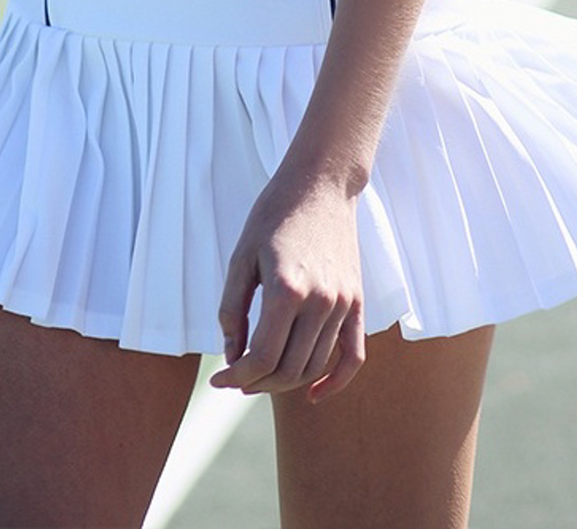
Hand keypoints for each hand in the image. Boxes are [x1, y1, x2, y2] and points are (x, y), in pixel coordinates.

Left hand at [212, 168, 365, 401]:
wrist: (322, 182)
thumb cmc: (275, 213)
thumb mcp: (242, 256)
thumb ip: (232, 310)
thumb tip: (233, 356)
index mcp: (286, 289)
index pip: (260, 357)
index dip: (236, 376)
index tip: (219, 379)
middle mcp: (319, 301)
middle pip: (287, 369)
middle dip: (256, 383)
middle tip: (237, 378)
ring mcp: (342, 302)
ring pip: (315, 365)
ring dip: (285, 382)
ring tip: (262, 378)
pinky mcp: (356, 301)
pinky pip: (352, 356)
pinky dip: (335, 381)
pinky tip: (313, 394)